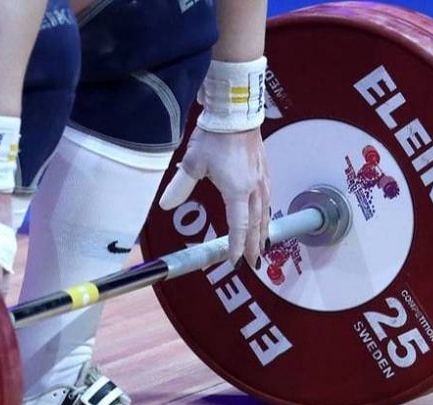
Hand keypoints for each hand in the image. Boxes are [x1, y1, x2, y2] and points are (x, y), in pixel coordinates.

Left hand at [159, 127, 270, 267]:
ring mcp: (261, 178)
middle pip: (256, 223)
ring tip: (264, 245)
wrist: (235, 112)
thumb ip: (179, 186)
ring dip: (264, 230)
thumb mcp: (192, 164)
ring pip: (265, 211)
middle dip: (256, 245)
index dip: (238, 246)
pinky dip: (267, 212)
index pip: (239, 226)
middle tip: (255, 263)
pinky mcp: (264, 169)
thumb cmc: (215, 137)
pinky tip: (265, 214)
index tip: (237, 261)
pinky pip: (268, 197)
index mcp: (237, 191)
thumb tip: (165, 205)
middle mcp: (254, 188)